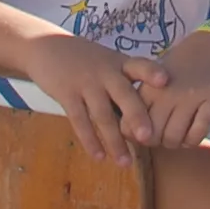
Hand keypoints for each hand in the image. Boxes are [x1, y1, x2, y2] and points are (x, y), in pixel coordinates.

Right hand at [23, 34, 151, 164]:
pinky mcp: (66, 94)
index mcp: (119, 63)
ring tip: (125, 162)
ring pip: (103, 115)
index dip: (152, 72)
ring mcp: (85, 83)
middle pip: (123, 94)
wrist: (45, 46)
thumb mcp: (106, 61)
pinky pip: (80, 121)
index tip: (165, 81)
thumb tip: (148, 112)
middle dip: (136, 116)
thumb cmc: (83, 58)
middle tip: (147, 137)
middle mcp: (105, 72)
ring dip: (114, 141)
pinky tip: (99, 157)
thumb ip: (124, 81)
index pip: (139, 65)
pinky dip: (90, 140)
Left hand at [131, 30, 209, 148]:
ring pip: (174, 137)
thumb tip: (132, 131)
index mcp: (150, 87)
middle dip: (158, 142)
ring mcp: (191, 97)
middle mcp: (167, 93)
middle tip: (164, 137)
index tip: (145, 135)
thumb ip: (145, 100)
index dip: (137, 136)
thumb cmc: (183, 64)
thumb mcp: (156, 76)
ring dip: (177, 143)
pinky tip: (194, 133)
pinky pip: (197, 134)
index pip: (132, 123)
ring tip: (180, 135)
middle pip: (153, 135)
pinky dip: (194, 139)